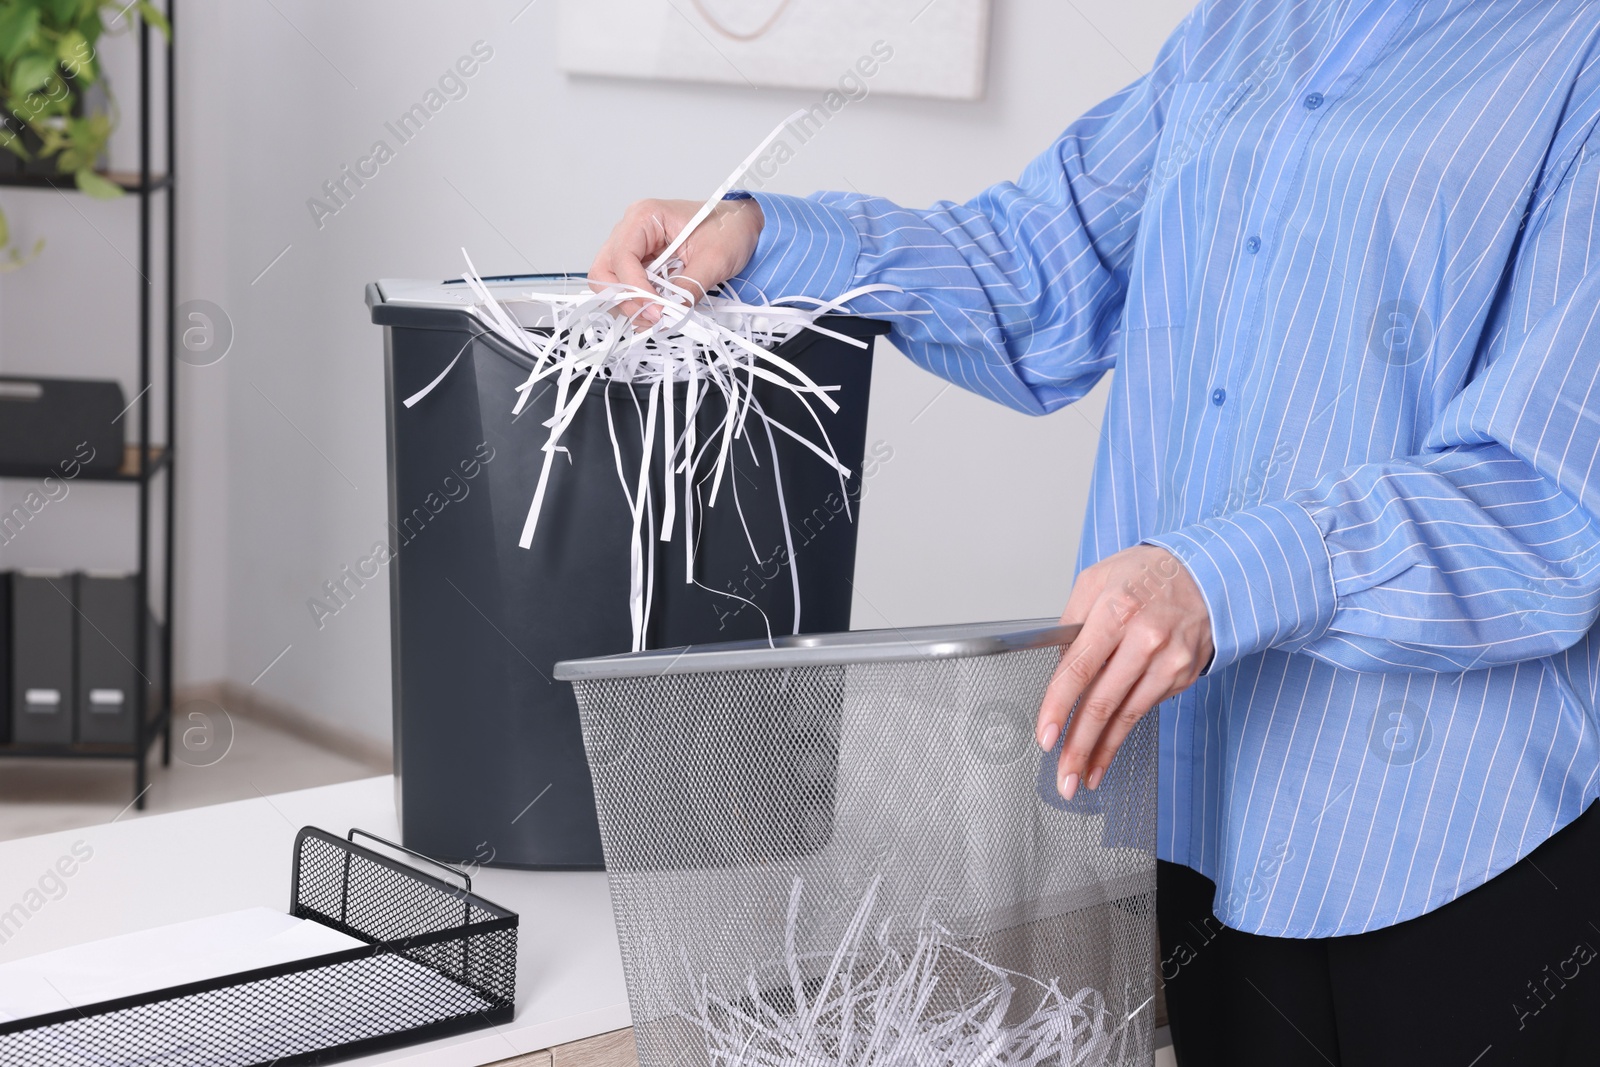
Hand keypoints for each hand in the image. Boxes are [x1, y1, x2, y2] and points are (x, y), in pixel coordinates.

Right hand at [587, 197, 764, 325]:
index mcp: (645, 216)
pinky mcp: (642, 264)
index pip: (621, 257)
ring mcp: (635, 248)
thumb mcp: (714, 259)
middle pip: (604, 271)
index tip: (656, 310)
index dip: (634, 288)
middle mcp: (632, 230)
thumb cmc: (730, 229)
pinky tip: (660, 310)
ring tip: (659, 316)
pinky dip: (639, 304)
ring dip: (630, 305)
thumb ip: (688, 288)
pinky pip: (628, 288)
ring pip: (611, 283)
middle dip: (624, 298)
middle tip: (651, 316)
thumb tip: (669, 313)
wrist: (743, 226)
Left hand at [1036, 544, 1212, 799]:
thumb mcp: (1096, 580)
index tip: (1045, 737)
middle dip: (1079, 747)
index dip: (1058, 707)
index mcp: (1116, 611)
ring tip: (1083, 777)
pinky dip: (1125, 733)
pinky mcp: (1183, 676)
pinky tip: (1108, 750)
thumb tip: (1055, 665)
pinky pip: (1146, 708)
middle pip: (1103, 703)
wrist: (1208, 574)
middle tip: (1064, 778)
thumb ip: (1070, 622)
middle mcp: (1145, 639)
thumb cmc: (1146, 576)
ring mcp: (1169, 662)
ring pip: (1127, 716)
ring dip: (1103, 752)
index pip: (1079, 669)